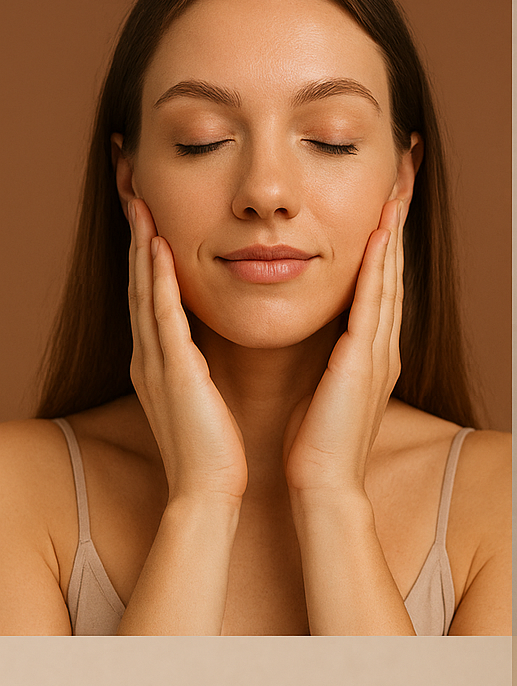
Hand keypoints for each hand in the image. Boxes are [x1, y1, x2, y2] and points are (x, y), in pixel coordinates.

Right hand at [127, 198, 246, 503]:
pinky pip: (162, 317)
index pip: (150, 298)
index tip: (150, 218)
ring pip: (143, 291)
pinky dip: (157, 280)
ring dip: (141, 246)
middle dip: (136, 238)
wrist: (209, 493)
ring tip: (139, 202)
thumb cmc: (215, 454)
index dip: (147, 257)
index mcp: (160, 365)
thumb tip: (207, 353)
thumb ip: (201, 372)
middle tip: (133, 192)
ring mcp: (157, 364)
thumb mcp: (204, 400)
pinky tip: (157, 249)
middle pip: (138, 284)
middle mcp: (150, 358)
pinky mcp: (174, 373)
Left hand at [284, 196, 403, 497]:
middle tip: (404, 171)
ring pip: (390, 277)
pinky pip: (374, 302)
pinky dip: (379, 265)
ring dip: (393, 230)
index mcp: (370, 353)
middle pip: (393, 269)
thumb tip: (315, 335)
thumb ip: (325, 357)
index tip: (384, 197)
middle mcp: (382, 347)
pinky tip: (381, 232)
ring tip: (398, 186)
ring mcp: (378, 352)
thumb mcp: (321, 388)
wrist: (324, 484)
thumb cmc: (315, 445)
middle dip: (397, 219)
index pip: (379, 283)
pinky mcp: (364, 360)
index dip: (383, 239)